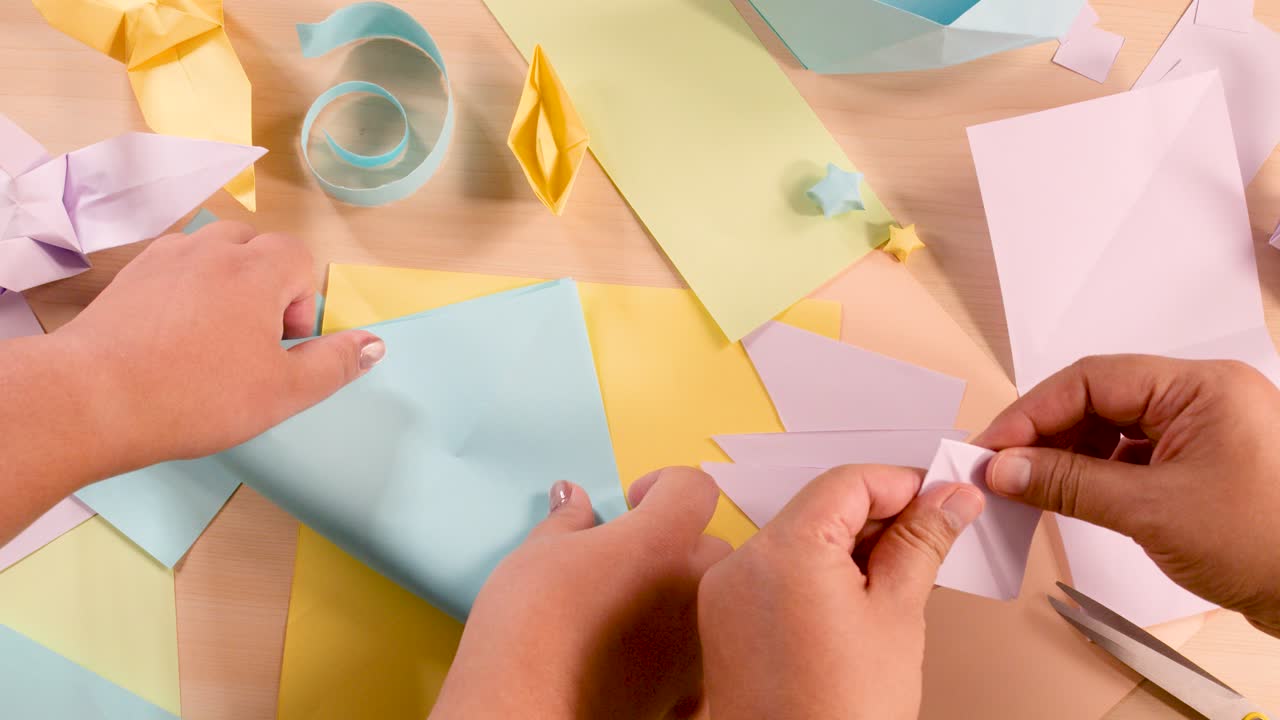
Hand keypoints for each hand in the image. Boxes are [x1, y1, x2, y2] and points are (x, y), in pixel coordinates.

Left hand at [53, 221, 383, 470]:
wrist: (93, 398)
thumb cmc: (194, 395)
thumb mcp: (283, 392)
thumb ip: (335, 364)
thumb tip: (374, 345)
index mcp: (257, 271)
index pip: (300, 259)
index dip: (302, 303)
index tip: (283, 345)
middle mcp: (211, 250)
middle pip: (257, 246)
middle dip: (266, 286)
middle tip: (252, 341)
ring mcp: (165, 258)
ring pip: (213, 251)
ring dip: (226, 282)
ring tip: (215, 335)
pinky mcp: (130, 276)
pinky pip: (174, 266)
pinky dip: (186, 289)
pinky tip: (175, 335)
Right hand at [431, 467, 730, 719]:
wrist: (525, 705)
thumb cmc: (529, 622)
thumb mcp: (537, 553)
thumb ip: (567, 521)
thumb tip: (571, 498)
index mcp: (660, 541)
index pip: (694, 488)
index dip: (665, 485)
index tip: (634, 502)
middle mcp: (691, 587)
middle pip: (711, 546)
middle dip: (678, 544)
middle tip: (630, 558)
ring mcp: (695, 642)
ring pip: (713, 603)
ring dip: (684, 595)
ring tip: (636, 608)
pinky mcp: (687, 689)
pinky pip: (700, 656)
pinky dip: (680, 651)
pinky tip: (641, 656)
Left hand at [697, 465, 983, 719]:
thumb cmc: (843, 714)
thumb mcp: (897, 615)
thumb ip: (921, 543)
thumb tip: (949, 500)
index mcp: (785, 550)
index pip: (848, 482)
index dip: (902, 484)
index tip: (942, 499)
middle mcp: (744, 561)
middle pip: (820, 507)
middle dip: (879, 517)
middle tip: (934, 536)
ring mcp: (726, 590)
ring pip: (797, 539)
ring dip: (849, 546)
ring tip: (901, 576)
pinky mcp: (723, 618)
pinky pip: (774, 573)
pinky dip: (815, 573)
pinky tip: (857, 600)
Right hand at [974, 355, 1279, 635]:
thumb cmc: (1268, 546)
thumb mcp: (1151, 511)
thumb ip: (1069, 483)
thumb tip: (1006, 470)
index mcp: (1201, 386)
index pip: (1091, 380)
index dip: (1031, 413)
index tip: (991, 447)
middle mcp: (1204, 397)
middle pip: (1099, 399)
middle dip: (1044, 434)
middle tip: (998, 468)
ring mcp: (1204, 430)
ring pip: (1112, 427)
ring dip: (1066, 455)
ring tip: (1027, 486)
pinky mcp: (1202, 463)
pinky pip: (1133, 453)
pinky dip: (1095, 473)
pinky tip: (1067, 493)